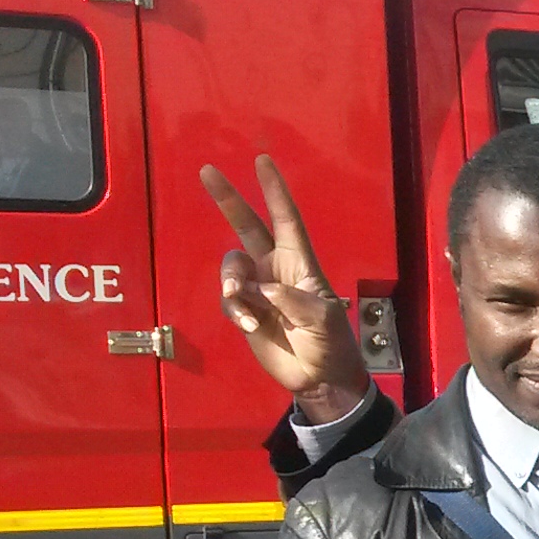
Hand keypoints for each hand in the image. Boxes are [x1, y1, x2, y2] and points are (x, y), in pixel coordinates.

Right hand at [203, 155, 369, 422]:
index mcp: (300, 263)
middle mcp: (275, 268)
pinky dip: (234, 309)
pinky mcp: (244, 310)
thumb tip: (261, 289)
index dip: (274, 191)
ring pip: (231, 266)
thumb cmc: (331, 344)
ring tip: (240, 301)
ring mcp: (257, 288)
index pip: (286, 219)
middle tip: (207, 170)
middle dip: (228, 199)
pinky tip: (250, 326)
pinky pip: (229, 299)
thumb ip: (292, 300)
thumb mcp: (321, 319)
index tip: (262, 160)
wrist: (318, 378)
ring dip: (231, 280)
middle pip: (247, 226)